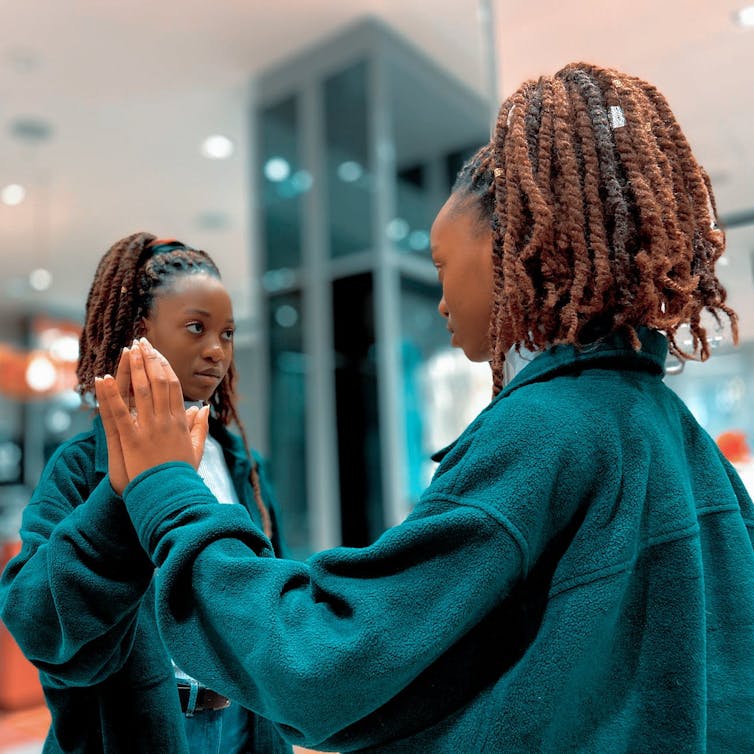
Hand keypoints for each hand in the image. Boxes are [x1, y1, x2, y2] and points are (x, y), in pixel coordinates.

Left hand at [95, 339, 208, 484]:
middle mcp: (166, 421)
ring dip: (135, 368)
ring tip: (129, 350)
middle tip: (142, 342)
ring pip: (143, 391)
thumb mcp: (196, 449)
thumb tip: (203, 407)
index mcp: (180, 422)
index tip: (157, 353)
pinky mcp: (132, 439)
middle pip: (159, 382)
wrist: (171, 495)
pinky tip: (103, 379)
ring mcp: (150, 429)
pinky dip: (111, 395)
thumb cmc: (182, 475)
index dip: (164, 367)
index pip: (173, 387)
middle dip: (150, 360)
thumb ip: (200, 426)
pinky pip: (120, 413)